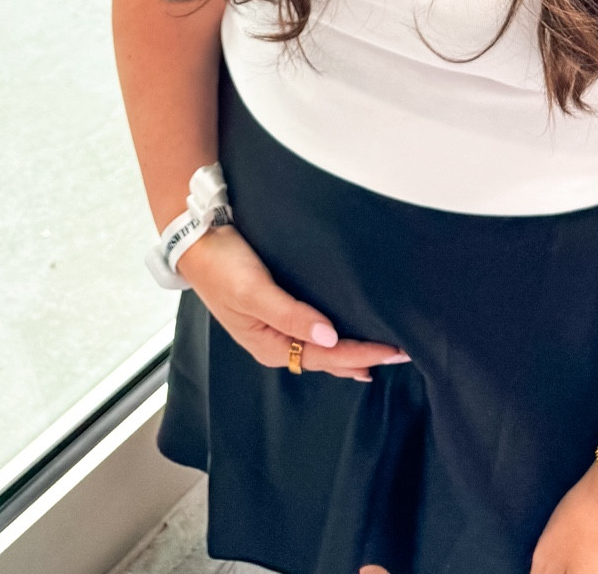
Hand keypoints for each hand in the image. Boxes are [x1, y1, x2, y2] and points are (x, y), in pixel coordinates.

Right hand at [177, 226, 408, 383]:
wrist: (196, 239)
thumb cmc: (222, 265)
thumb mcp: (253, 291)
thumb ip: (291, 315)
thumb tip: (329, 336)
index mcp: (269, 344)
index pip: (327, 355)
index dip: (362, 353)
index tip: (394, 351)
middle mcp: (274, 342)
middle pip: (326, 357)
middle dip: (362, 358)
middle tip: (400, 355)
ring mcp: (274, 327)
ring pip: (320, 348)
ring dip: (350, 351)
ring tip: (380, 355)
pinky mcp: (275, 309)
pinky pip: (311, 331)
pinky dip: (334, 337)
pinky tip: (345, 335)